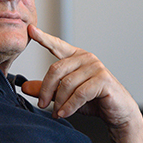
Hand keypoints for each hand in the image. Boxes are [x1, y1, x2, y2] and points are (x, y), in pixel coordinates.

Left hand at [21, 25, 138, 127]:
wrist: (118, 113)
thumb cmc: (93, 101)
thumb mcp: (65, 95)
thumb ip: (46, 89)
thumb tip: (24, 87)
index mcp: (76, 57)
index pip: (56, 45)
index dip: (43, 37)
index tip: (30, 29)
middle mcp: (86, 58)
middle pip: (56, 69)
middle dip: (46, 90)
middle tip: (42, 105)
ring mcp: (96, 67)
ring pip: (67, 84)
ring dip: (59, 102)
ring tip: (56, 113)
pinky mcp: (103, 80)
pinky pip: (79, 93)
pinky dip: (69, 106)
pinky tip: (64, 113)